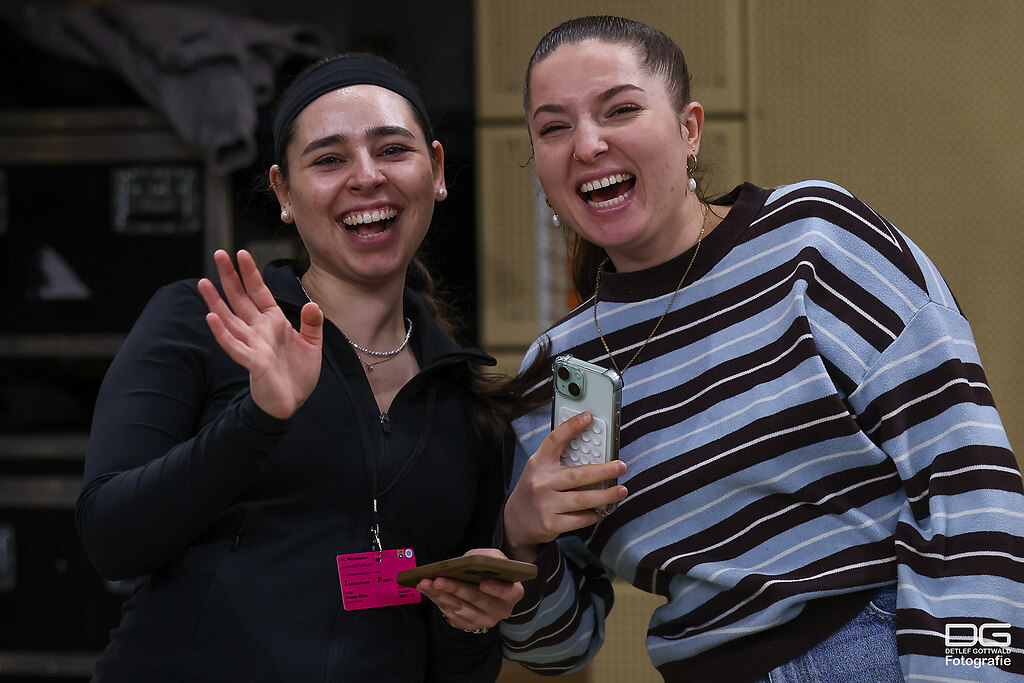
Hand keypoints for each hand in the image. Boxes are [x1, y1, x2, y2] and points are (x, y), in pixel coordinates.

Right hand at [197, 249, 323, 418]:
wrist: (293, 402)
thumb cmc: (299, 374)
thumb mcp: (312, 344)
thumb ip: (312, 323)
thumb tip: (312, 304)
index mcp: (273, 322)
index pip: (259, 293)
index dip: (250, 274)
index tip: (242, 253)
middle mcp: (259, 330)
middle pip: (240, 299)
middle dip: (230, 277)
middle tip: (219, 253)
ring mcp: (253, 345)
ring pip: (230, 319)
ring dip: (217, 302)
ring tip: (204, 282)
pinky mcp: (253, 362)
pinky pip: (234, 346)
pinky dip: (222, 332)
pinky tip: (211, 317)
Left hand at [416, 549, 525, 631]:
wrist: (482, 587)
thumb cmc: (489, 570)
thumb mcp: (494, 559)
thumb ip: (489, 557)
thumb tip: (473, 561)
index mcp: (512, 593)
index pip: (507, 593)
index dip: (496, 589)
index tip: (483, 583)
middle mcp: (500, 611)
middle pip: (477, 600)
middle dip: (456, 589)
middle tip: (439, 580)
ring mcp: (483, 620)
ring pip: (459, 608)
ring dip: (440, 595)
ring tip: (425, 583)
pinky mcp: (467, 625)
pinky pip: (450, 613)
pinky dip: (437, 599)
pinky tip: (426, 589)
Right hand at [503, 412, 627, 561]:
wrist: (515, 521)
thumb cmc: (535, 490)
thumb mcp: (540, 470)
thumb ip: (560, 460)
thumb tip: (592, 451)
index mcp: (538, 463)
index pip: (555, 440)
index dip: (572, 427)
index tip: (589, 417)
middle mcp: (541, 482)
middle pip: (578, 475)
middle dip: (604, 471)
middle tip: (621, 466)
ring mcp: (545, 504)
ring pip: (583, 499)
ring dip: (606, 495)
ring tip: (621, 490)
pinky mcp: (551, 524)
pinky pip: (579, 519)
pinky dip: (593, 515)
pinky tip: (600, 510)